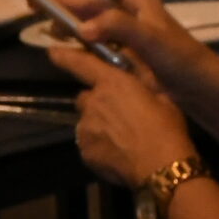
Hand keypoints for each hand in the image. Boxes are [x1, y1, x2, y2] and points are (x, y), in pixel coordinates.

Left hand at [49, 45, 197, 189]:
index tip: (52, 52)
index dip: (65, 57)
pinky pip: (88, 141)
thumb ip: (141, 76)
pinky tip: (117, 150)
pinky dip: (98, 143)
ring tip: (122, 135)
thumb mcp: (161, 93)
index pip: (81, 64)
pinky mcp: (84, 150)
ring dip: (99, 123)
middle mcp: (92, 103)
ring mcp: (85, 128)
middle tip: (120, 112)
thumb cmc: (166, 126)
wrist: (160, 166)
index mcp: (112, 84)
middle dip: (98, 101)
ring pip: (87, 120)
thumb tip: (130, 61)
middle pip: (86, 97)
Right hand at [50, 0, 210, 84]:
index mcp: (138, 2)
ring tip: (48, 33)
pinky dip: (79, 48)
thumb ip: (117, 28)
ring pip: (92, 25)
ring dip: (70, 26)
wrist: (201, 89)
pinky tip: (66, 55)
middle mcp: (130, 15)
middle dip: (66, 4)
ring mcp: (127, 37)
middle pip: (92, 2)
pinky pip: (96, 47)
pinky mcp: (125, 57)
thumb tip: (81, 28)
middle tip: (37, 13)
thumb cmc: (180, 59)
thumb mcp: (151, 39)